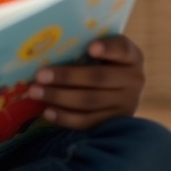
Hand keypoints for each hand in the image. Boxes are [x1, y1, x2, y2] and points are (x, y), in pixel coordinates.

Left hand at [29, 35, 144, 129]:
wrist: (118, 93)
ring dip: (60, 97)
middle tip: (41, 74)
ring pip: (90, 101)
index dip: (108, 48)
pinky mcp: (114, 124)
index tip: (90, 48)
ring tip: (36, 92)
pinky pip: (87, 122)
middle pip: (99, 78)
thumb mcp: (102, 52)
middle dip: (67, 77)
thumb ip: (84, 47)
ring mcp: (126, 104)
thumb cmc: (102, 64)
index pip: (122, 49)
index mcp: (132, 56)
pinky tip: (48, 111)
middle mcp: (134, 80)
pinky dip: (65, 117)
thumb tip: (48, 46)